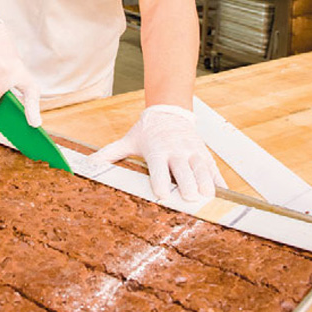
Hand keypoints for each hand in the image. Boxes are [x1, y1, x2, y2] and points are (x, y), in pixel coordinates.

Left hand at [89, 104, 225, 202]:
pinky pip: (213, 169)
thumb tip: (88, 164)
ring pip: (201, 168)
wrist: (170, 112)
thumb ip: (110, 153)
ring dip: (205, 182)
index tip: (162, 194)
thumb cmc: (147, 132)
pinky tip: (222, 194)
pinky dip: (219, 181)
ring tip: (208, 197)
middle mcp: (176, 151)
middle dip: (186, 183)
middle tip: (189, 199)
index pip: (159, 166)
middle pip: (183, 169)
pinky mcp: (204, 154)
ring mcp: (193, 152)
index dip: (160, 180)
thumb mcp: (128, 140)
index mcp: (157, 150)